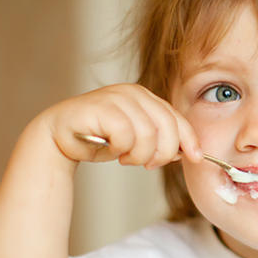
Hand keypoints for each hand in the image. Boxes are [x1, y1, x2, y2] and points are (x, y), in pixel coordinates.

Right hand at [41, 83, 202, 168]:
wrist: (60, 137)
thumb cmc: (100, 139)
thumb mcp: (137, 140)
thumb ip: (161, 140)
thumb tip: (190, 152)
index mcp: (146, 97)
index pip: (177, 118)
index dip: (189, 140)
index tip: (197, 158)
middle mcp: (133, 93)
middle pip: (168, 127)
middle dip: (162, 153)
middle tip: (147, 164)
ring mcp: (117, 97)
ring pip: (148, 134)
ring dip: (138, 155)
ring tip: (126, 157)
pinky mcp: (101, 107)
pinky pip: (126, 135)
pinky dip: (121, 149)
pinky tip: (113, 150)